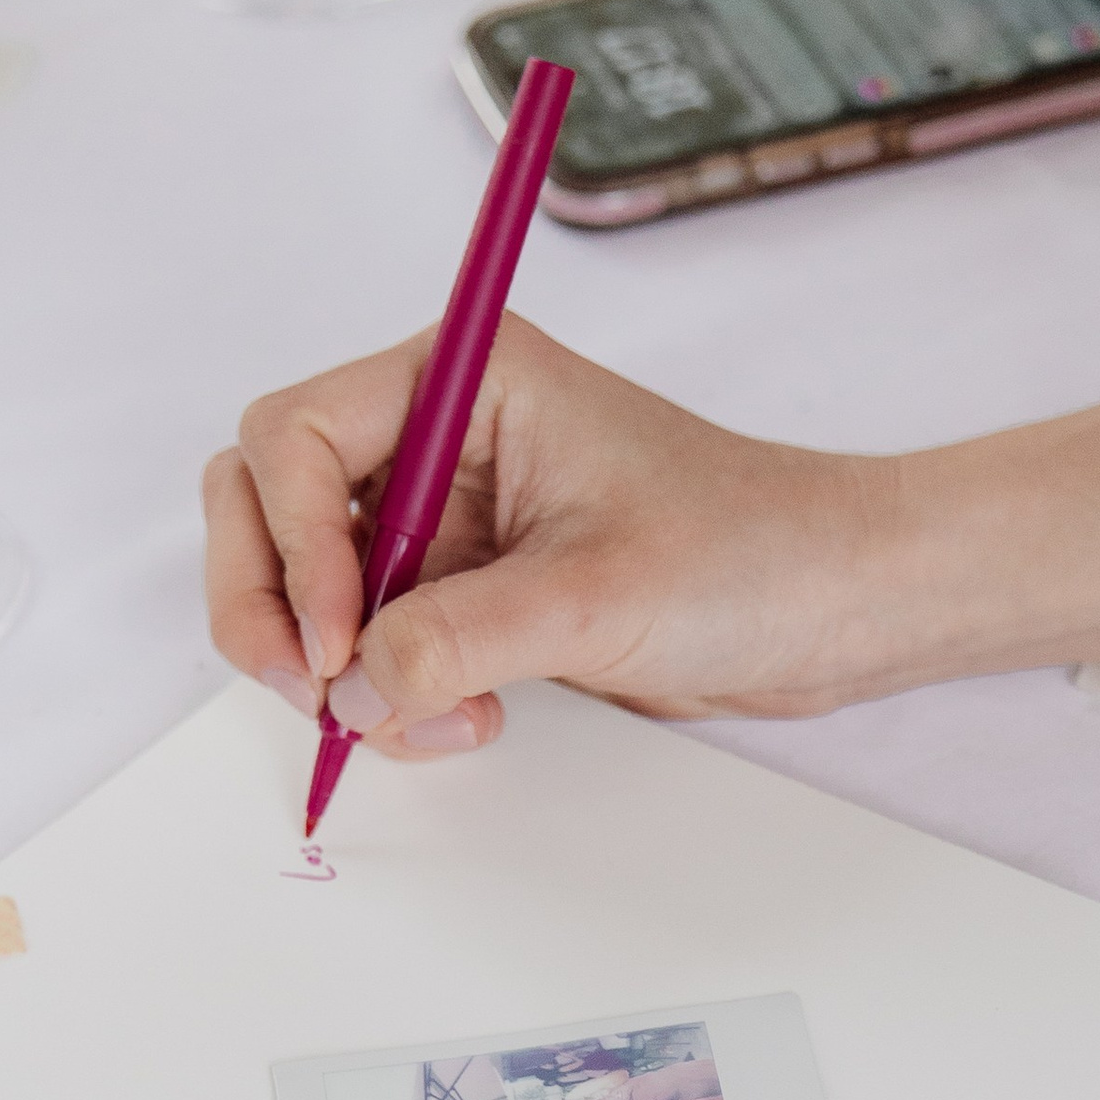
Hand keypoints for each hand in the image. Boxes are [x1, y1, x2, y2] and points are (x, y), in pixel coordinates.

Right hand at [203, 314, 915, 759]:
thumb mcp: (592, 596)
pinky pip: (370, 646)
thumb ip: (456, 638)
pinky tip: (461, 720)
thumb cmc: (748, 550)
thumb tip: (350, 685)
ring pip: (308, 587)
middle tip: (313, 694)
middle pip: (267, 503)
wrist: (832, 604)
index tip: (333, 641)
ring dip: (337, 669)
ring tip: (428, 718)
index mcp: (462, 379)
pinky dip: (385, 697)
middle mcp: (437, 436)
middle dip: (272, 606)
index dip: (290, 543)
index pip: (297, 436)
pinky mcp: (464, 592)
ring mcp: (445, 518)